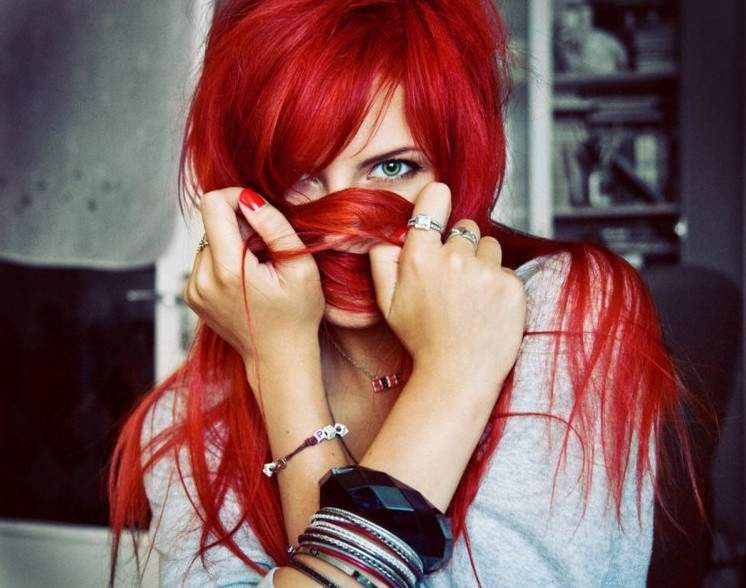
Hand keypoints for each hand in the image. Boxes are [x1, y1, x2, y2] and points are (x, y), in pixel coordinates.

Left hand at [184, 187, 324, 384]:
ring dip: (234, 245)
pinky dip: (226, 261)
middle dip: (241, 227)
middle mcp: (202, 279)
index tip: (258, 209)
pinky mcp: (192, 295)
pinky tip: (247, 281)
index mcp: (228, 270)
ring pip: (209, 240)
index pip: (213, 205)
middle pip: (212, 223)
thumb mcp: (300, 267)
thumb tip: (249, 199)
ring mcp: (194, 289)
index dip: (236, 197)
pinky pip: (206, 259)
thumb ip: (274, 227)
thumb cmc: (297, 316)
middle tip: (267, 254)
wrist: (279, 359)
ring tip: (258, 270)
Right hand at [369, 182, 526, 391]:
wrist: (458, 375)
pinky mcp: (511, 286)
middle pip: (465, 227)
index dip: (437, 201)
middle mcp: (454, 259)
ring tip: (471, 295)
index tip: (439, 204)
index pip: (434, 198)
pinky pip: (506, 269)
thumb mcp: (387, 303)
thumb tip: (386, 235)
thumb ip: (382, 262)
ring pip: (489, 246)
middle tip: (453, 279)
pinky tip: (486, 308)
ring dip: (482, 263)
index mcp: (420, 258)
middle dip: (460, 245)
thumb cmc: (422, 340)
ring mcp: (486, 272)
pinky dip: (499, 284)